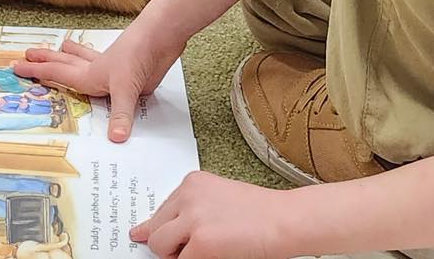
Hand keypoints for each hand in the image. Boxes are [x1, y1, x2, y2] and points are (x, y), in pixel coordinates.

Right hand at [13, 29, 182, 140]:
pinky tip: (105, 65)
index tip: (17, 67)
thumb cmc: (139, 54)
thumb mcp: (127, 88)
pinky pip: (111, 72)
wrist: (163, 34)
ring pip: (87, 60)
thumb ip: (120, 114)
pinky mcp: (131, 72)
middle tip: (27, 53)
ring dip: (72, 54)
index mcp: (90, 74)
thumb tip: (115, 139)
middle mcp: (98, 70)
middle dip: (46, 60)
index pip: (58, 74)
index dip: (37, 72)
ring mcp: (115, 69)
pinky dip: (103, 66)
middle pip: (66, 63)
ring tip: (61, 46)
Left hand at [133, 172, 292, 258]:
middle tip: (191, 249)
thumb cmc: (261, 212)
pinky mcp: (200, 243)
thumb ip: (189, 210)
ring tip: (205, 252)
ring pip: (160, 246)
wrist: (286, 220)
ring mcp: (193, 218)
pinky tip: (214, 256)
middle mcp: (188, 195)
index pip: (162, 210)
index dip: (161, 229)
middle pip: (156, 228)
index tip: (148, 236)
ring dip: (177, 255)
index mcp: (193, 182)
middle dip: (168, 243)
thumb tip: (148, 232)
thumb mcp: (219, 200)